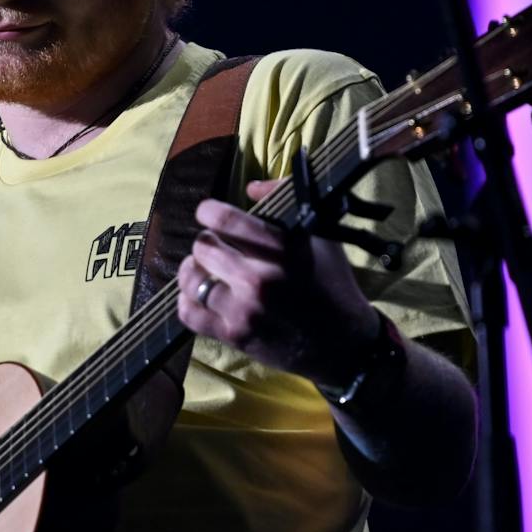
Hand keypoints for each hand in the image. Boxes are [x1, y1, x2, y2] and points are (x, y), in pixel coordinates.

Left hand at [176, 179, 378, 386]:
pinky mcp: (235, 336)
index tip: (207, 212)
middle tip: (213, 245)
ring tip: (201, 268)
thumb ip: (287, 203)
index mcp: (283, 250)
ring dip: (193, 270)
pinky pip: (189, 313)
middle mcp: (260, 279)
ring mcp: (245, 310)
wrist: (345, 344)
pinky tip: (197, 294)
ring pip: (192, 279)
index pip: (226, 220)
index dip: (208, 211)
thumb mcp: (322, 237)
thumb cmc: (333, 283)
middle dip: (206, 241)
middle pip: (204, 247)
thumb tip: (250, 187)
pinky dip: (186, 301)